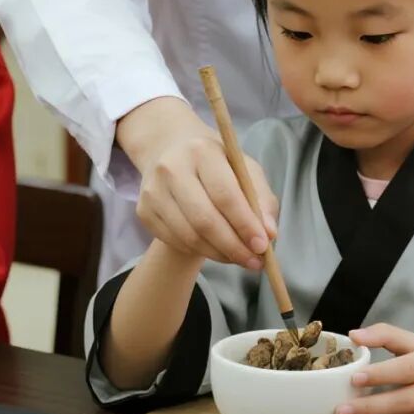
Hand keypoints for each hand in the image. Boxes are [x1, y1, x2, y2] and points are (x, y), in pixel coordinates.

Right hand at [117, 98, 278, 268]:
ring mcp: (153, 190)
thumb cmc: (218, 164)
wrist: (173, 152)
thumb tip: (269, 235)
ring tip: (239, 258)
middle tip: (254, 262)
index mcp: (202, 151)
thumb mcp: (246, 170)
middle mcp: (172, 168)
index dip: (245, 224)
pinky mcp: (144, 210)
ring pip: (189, 236)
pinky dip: (199, 252)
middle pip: (204, 219)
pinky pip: (175, 241)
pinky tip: (217, 250)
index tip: (263, 246)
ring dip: (219, 254)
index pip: (225, 195)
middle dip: (233, 247)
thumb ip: (262, 200)